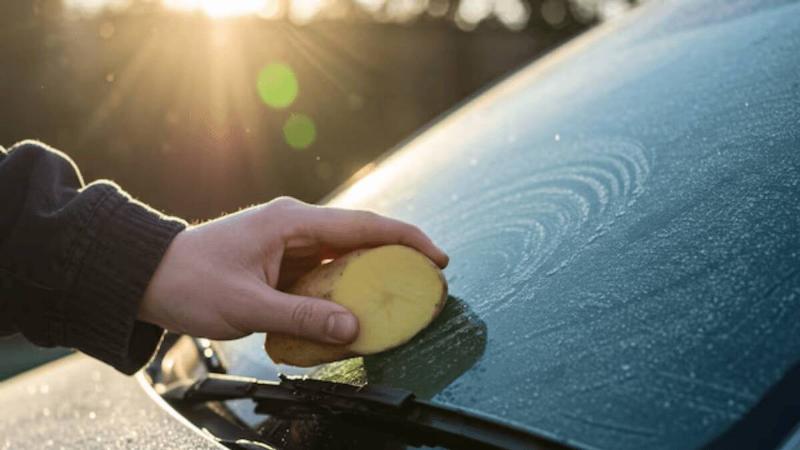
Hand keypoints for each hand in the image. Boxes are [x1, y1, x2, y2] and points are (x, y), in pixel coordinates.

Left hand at [139, 197, 447, 344]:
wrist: (148, 275)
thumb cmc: (189, 282)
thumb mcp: (247, 305)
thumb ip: (302, 316)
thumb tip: (353, 326)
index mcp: (291, 222)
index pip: (363, 225)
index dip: (406, 239)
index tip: (438, 257)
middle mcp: (295, 225)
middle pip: (361, 237)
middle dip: (397, 257)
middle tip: (427, 282)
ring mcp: (288, 240)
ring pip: (344, 255)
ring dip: (371, 274)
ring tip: (399, 297)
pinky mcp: (281, 258)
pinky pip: (324, 270)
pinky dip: (344, 286)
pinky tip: (355, 307)